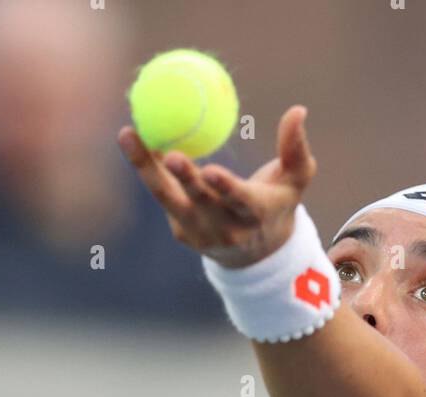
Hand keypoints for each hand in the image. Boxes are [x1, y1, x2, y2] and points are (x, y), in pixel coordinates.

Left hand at [116, 105, 316, 268]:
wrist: (256, 256)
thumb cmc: (277, 206)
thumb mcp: (295, 182)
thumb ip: (296, 150)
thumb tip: (297, 111)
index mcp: (255, 216)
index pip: (240, 202)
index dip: (225, 189)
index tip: (211, 171)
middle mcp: (225, 230)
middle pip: (199, 202)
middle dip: (184, 180)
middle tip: (170, 154)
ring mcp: (199, 234)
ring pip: (168, 199)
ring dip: (146, 168)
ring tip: (128, 135)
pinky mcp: (181, 233)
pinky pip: (162, 194)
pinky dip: (148, 167)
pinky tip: (135, 138)